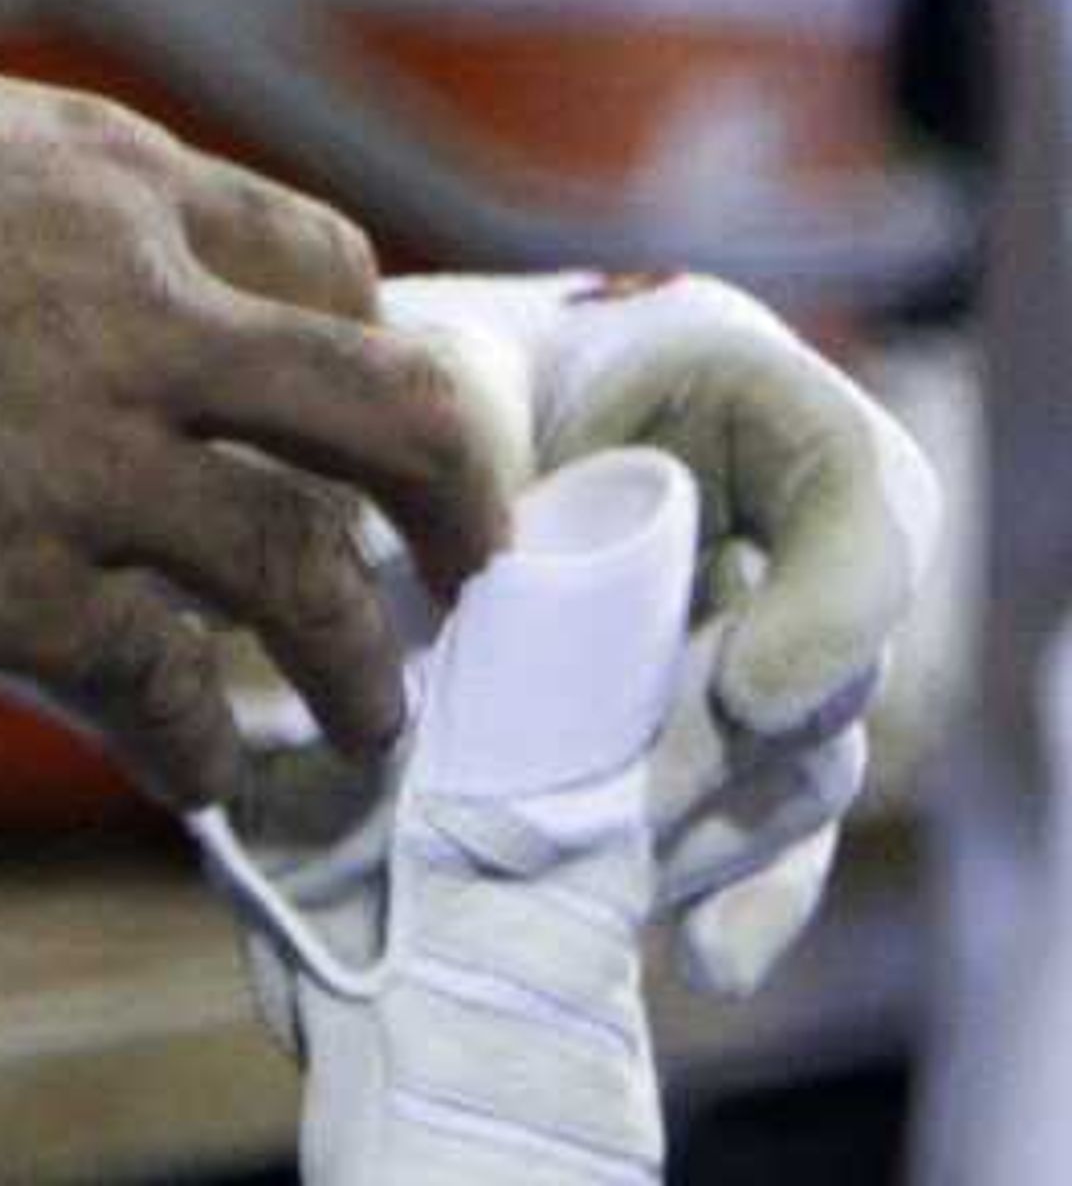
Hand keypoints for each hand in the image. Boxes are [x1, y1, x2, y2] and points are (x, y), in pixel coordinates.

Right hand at [0, 51, 505, 808]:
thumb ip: (14, 194)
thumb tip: (26, 238)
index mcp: (111, 181)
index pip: (325, 263)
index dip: (365, 348)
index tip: (365, 417)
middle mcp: (137, 308)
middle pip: (381, 412)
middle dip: (453, 504)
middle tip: (464, 567)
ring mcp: (84, 453)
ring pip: (309, 576)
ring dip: (360, 667)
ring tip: (367, 721)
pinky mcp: (9, 583)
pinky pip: (165, 693)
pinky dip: (200, 749)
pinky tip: (196, 775)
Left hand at [382, 270, 938, 992]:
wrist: (443, 420)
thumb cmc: (462, 361)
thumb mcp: (458, 349)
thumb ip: (466, 401)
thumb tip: (472, 547)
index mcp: (762, 415)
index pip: (862, 509)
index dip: (830, 614)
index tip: (744, 691)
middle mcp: (796, 548)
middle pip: (821, 682)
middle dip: (717, 756)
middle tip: (621, 801)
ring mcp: (771, 663)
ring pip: (794, 780)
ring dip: (706, 834)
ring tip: (604, 869)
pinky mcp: (725, 763)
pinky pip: (767, 848)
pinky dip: (741, 908)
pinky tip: (704, 956)